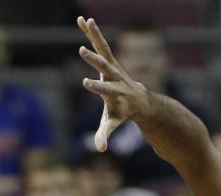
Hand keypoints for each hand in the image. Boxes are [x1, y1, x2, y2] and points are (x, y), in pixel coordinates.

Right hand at [77, 16, 150, 151]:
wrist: (139, 100)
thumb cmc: (122, 113)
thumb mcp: (113, 124)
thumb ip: (105, 135)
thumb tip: (99, 150)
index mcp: (115, 94)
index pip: (105, 91)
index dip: (97, 87)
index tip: (86, 83)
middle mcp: (115, 77)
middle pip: (105, 67)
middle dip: (94, 60)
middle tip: (82, 51)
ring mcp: (113, 66)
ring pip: (103, 49)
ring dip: (94, 36)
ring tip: (85, 21)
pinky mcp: (109, 59)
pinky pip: (100, 44)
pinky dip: (91, 32)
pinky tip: (83, 20)